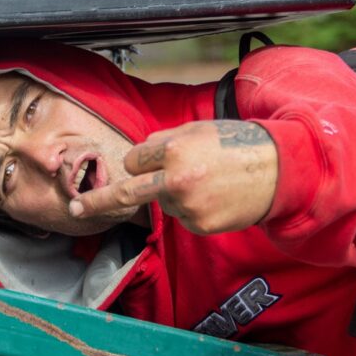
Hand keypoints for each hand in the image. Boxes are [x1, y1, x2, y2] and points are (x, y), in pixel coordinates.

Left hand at [68, 120, 277, 234]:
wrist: (278, 171)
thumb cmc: (237, 144)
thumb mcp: (198, 130)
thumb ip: (163, 142)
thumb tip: (137, 158)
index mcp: (173, 151)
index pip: (134, 160)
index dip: (141, 160)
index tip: (140, 164)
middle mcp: (177, 181)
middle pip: (129, 192)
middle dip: (98, 201)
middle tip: (76, 207)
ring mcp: (188, 207)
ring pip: (162, 203)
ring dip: (173, 195)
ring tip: (208, 182)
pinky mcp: (200, 225)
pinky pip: (182, 217)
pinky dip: (191, 209)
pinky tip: (214, 197)